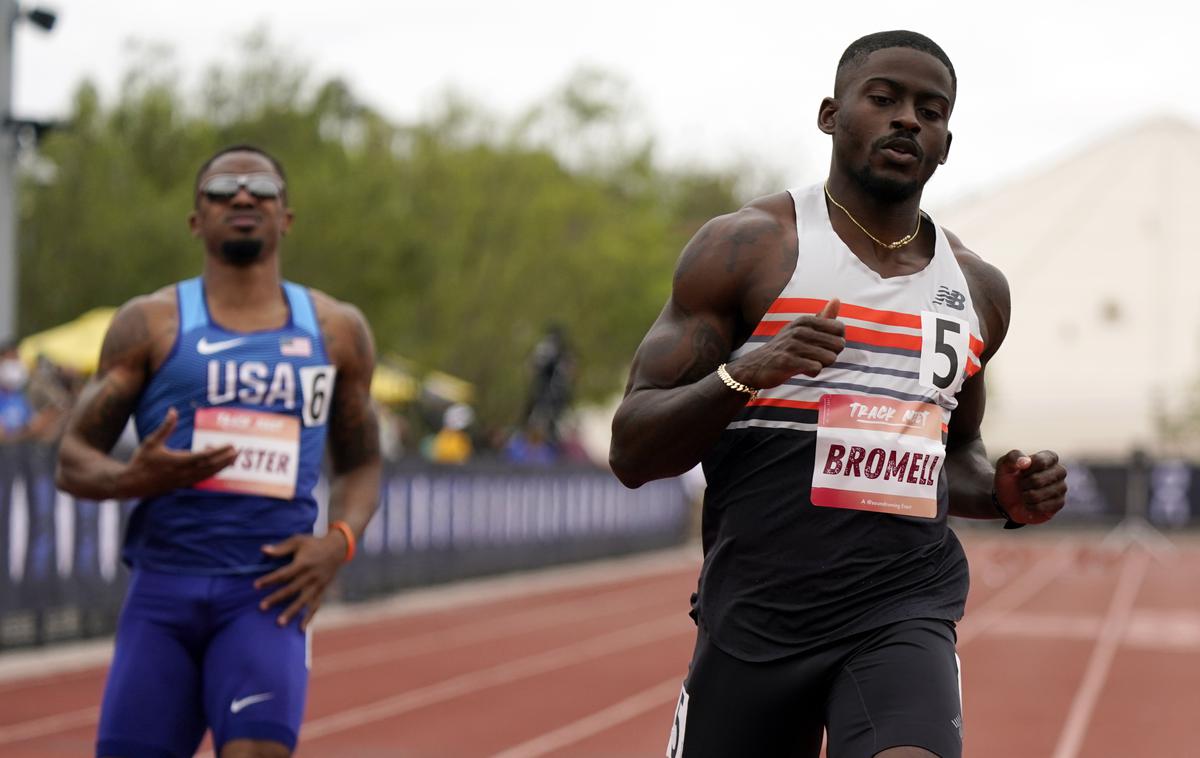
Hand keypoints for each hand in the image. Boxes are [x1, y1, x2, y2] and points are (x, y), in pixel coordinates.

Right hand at [122, 408, 237, 496]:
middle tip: (238, 451)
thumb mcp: (152, 442)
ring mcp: (183, 481)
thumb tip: (173, 410)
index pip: (204, 456)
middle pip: (210, 466)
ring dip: (222, 467)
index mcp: (177, 461)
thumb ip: (165, 427)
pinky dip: (213, 473)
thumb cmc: (141, 461)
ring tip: (234, 459)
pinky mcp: (182, 485)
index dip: (219, 451)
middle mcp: (183, 473)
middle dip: (225, 459)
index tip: (230, 445)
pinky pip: (202, 479)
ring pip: (208, 474)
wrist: (131, 483)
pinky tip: (220, 467)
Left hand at [254, 531, 349, 629]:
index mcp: (303, 563)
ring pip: (303, 601)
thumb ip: (281, 548)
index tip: (256, 586)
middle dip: (276, 598)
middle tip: (261, 607)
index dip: (269, 580)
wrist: (338, 547)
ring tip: (279, 623)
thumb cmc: (314, 543)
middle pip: (291, 589)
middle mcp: (310, 576)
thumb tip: (263, 550)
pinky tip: (300, 629)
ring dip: (291, 612)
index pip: (283, 574)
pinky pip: (315, 606)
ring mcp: (317, 585)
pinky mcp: (322, 590)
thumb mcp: (298, 541)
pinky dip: (309, 618)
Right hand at [728, 298, 844, 389]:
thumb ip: (822, 317)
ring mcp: (792, 345)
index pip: (840, 328)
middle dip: (831, 354)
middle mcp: (799, 330)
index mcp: (805, 320)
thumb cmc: (784, 347)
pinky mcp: (787, 362)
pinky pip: (817, 369)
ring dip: (822, 365)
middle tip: (814, 357)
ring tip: (807, 363)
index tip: (821, 345)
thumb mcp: (801, 329)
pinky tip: (801, 370)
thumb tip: (837, 299)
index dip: (835, 340)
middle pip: (839, 344)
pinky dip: (812, 373)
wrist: (755, 366)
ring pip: (830, 358)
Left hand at [994, 450, 1067, 524]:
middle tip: (1021, 484)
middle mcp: (1059, 471)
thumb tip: (1026, 462)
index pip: (1041, 462)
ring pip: (1039, 495)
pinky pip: (1042, 507)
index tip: (1020, 471)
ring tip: (1025, 493)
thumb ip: (1013, 457)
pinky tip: (1029, 503)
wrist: (1007, 499)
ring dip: (1026, 496)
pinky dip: (1030, 506)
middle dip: (1023, 484)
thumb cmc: (1009, 478)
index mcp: (1049, 457)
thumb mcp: (1004, 464)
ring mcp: (1061, 487)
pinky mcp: (1059, 503)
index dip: (1025, 470)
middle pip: (1038, 480)